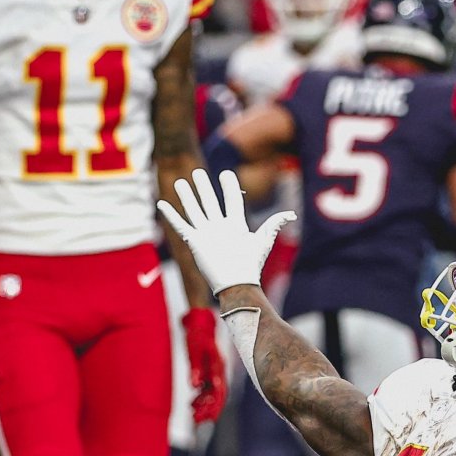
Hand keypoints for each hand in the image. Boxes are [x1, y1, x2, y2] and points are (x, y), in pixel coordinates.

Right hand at [157, 169, 296, 294]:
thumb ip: (274, 224)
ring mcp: (206, 233)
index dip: (230, 187)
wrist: (236, 282)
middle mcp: (219, 226)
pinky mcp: (194, 241)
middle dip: (204, 187)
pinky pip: (180, 225)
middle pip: (210, 202)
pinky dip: (171, 215)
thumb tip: (291, 215)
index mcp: (235, 224)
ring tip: (181, 182)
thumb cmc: (251, 264)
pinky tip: (163, 203)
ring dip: (187, 196)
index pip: (232, 200)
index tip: (226, 173)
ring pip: (194, 210)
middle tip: (198, 172)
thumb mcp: (264, 240)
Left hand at [181, 308, 226, 423]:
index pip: (219, 391)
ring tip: (193, 415)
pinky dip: (200, 397)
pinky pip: (207, 388)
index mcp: (218, 367)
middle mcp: (219, 372)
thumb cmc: (197, 336)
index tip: (208, 419)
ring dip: (204, 405)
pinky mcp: (209, 370)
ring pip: (212, 393)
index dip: (215, 406)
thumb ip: (195, 369)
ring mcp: (215, 371)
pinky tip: (192, 404)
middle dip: (209, 410)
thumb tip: (195, 386)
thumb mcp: (194, 351)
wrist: (200, 324)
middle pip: (217, 395)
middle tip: (198, 421)